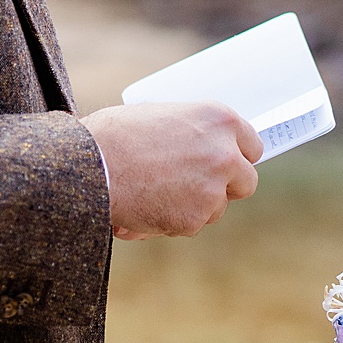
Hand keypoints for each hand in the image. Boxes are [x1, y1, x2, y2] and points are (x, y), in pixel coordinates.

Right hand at [81, 101, 260, 238]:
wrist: (90, 165)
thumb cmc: (116, 135)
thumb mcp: (163, 116)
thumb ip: (193, 133)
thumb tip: (203, 148)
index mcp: (219, 119)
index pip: (252, 146)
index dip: (236, 157)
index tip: (227, 164)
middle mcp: (225, 154)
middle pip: (246, 181)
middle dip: (225, 187)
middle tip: (197, 187)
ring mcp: (213, 189)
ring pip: (216, 208)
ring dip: (194, 206)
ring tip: (154, 192)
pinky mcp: (194, 218)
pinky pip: (190, 225)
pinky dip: (170, 221)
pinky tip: (144, 206)